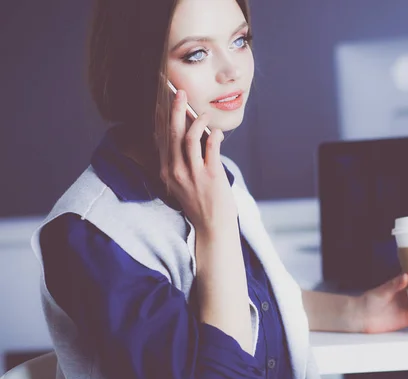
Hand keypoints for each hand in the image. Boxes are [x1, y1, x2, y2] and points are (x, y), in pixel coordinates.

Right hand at [157, 90, 236, 235]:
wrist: (212, 227)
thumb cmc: (200, 204)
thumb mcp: (182, 183)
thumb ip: (180, 162)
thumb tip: (186, 135)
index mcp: (166, 171)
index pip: (161, 138)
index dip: (161, 117)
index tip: (162, 99)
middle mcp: (176, 171)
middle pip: (172, 133)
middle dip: (175, 109)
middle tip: (179, 91)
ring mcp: (192, 174)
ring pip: (189, 138)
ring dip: (197, 121)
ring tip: (203, 114)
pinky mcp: (210, 176)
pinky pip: (211, 149)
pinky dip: (214, 137)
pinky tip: (217, 133)